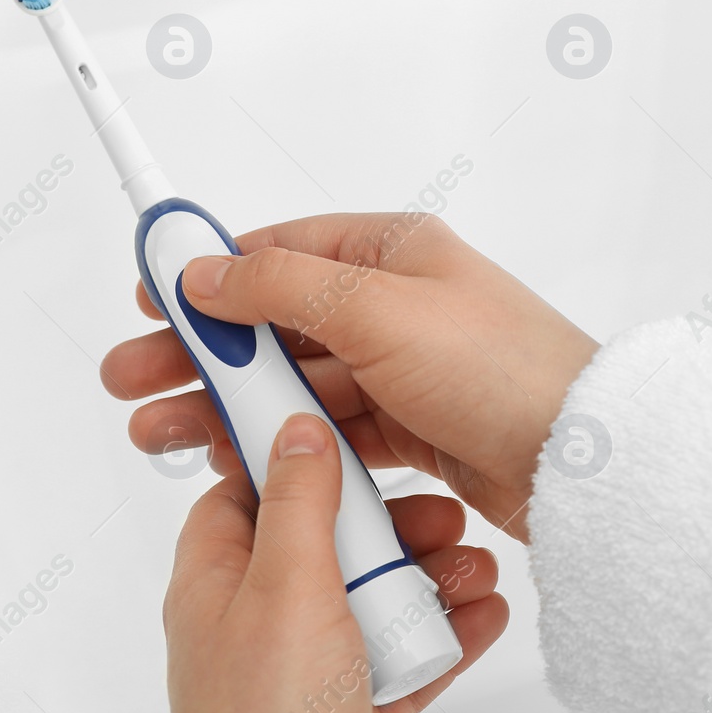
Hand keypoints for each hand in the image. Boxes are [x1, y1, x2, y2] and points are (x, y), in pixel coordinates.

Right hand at [104, 213, 598, 541]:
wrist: (581, 462)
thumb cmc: (498, 369)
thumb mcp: (377, 309)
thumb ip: (281, 287)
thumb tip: (206, 271)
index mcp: (392, 251)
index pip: (280, 250)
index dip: (209, 272)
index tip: (150, 296)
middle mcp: (396, 303)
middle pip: (275, 322)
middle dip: (200, 352)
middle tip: (130, 380)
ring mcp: (404, 368)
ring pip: (295, 381)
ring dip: (228, 404)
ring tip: (160, 432)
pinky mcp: (413, 428)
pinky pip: (327, 428)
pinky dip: (281, 441)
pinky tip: (234, 458)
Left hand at [167, 414, 506, 712]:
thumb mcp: (285, 590)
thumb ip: (296, 505)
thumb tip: (296, 430)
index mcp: (219, 582)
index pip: (252, 491)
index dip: (304, 459)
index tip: (358, 436)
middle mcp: (255, 621)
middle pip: (330, 544)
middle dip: (394, 528)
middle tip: (442, 520)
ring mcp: (302, 670)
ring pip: (371, 601)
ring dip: (431, 580)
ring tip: (477, 570)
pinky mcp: (345, 712)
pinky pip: (399, 658)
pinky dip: (442, 638)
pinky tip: (482, 618)